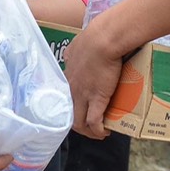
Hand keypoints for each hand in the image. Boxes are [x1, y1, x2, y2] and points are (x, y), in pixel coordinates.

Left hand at [64, 23, 126, 138]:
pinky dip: (98, 131)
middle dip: (79, 124)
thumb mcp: (77, 46)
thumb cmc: (94, 38)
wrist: (103, 39)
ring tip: (98, 133)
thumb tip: (74, 53)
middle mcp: (72, 88)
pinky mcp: (97, 99)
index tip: (83, 110)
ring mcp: (83, 95)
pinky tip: (104, 132)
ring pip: (79, 122)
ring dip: (88, 131)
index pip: (65, 98)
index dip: (73, 107)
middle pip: (70, 114)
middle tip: (90, 127)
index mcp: (68, 76)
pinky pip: (94, 122)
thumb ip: (74, 53)